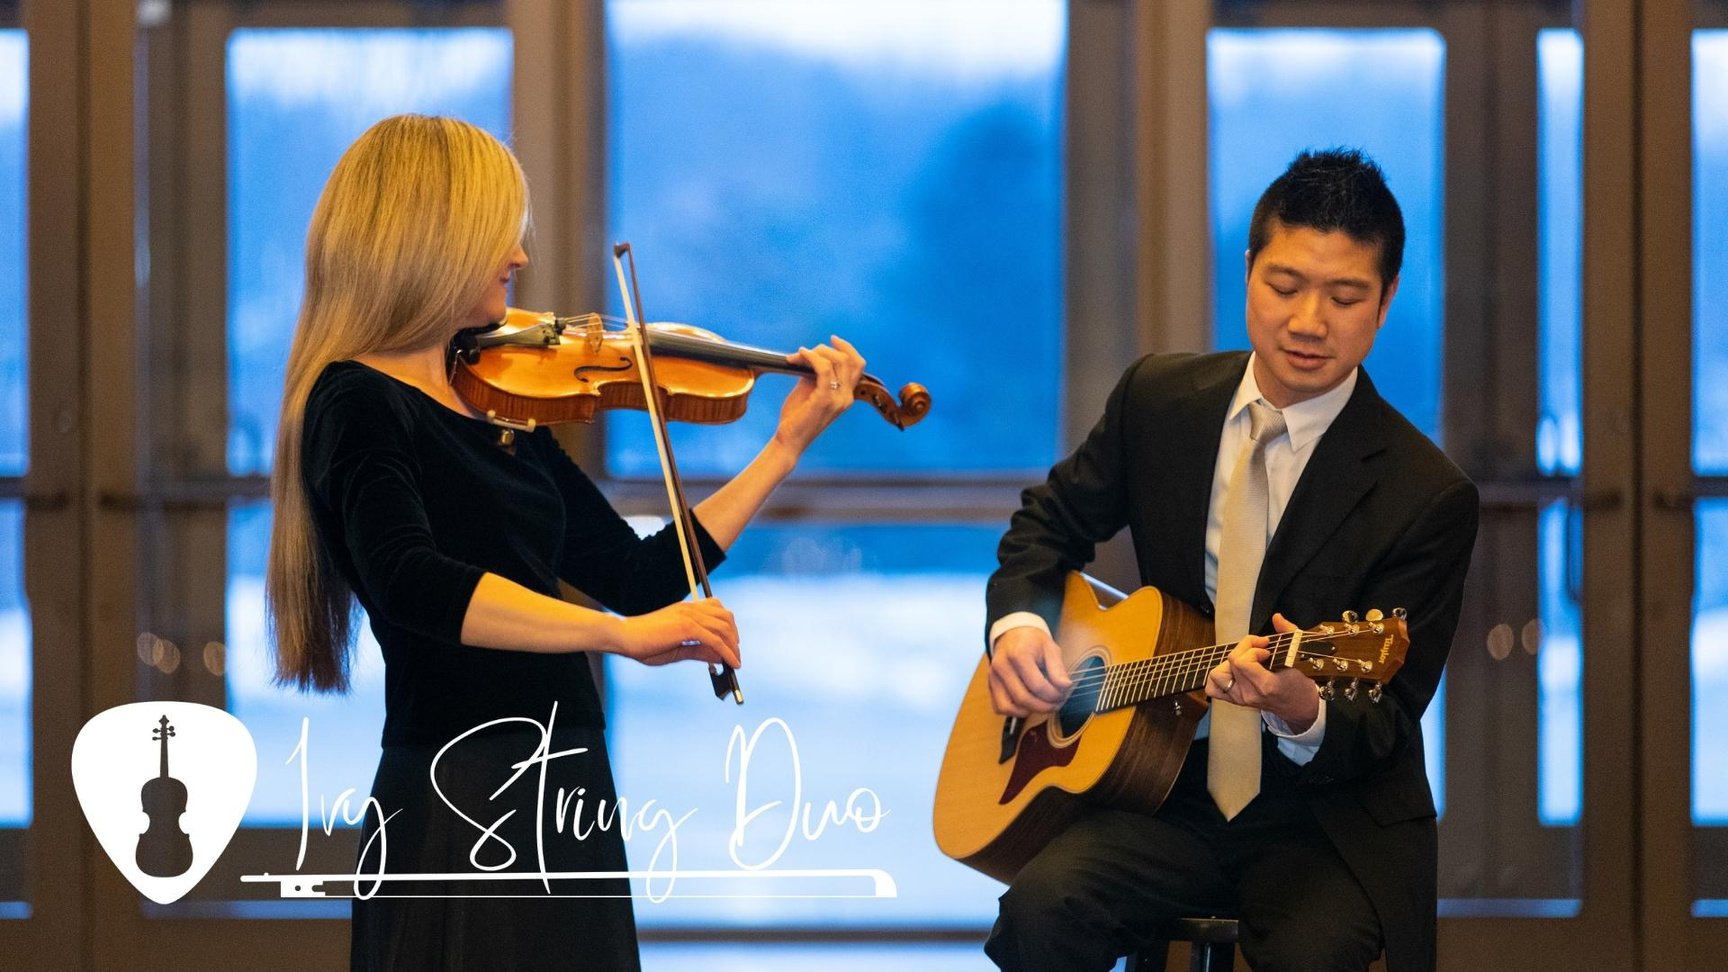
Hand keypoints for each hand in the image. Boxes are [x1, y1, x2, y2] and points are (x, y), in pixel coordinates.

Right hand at [613, 599, 740, 668]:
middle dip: (734, 636)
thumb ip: (698, 651)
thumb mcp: (677, 650)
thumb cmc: (643, 644)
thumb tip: (720, 657)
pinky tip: (732, 663)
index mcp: (686, 609)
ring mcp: (689, 616)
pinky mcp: (687, 627)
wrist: (623, 637)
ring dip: (733, 646)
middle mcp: (690, 609)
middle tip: (735, 654)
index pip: (717, 609)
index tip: (731, 643)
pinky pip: (715, 640)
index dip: (728, 626)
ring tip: (735, 661)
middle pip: (726, 617)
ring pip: (724, 628)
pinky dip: (727, 652)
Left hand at [771, 336, 865, 453]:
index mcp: (846, 395)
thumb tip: (811, 355)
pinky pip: (823, 369)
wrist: (790, 439)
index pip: (858, 365)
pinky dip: (811, 357)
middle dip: (828, 349)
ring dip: (817, 352)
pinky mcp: (825, 400)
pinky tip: (800, 355)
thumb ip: (815, 373)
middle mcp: (847, 397)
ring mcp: (838, 399)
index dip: (847, 348)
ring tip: (799, 355)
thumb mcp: (810, 390)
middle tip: (807, 351)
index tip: (832, 340)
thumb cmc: (797, 417)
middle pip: (851, 360)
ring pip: (838, 361)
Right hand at [988, 626, 1071, 716]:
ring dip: (1030, 711)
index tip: (1063, 694)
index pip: (1037, 685)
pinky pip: (1000, 708)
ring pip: (1009, 707)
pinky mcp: (991, 685)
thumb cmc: (1032, 641)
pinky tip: (1029, 705)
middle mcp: (1002, 666)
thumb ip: (1058, 668)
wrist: (1013, 634)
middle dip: (1045, 706)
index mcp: (1018, 654)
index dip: (1053, 695)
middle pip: (1023, 698)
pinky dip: (1015, 712)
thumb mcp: (1050, 648)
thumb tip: (1065, 687)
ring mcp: (993, 677)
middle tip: (1057, 703)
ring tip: (1044, 705)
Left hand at [1204, 612, 1319, 731]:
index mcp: (1265, 685)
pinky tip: (1233, 671)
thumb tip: (1277, 617)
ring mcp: (1240, 698)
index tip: (1266, 649)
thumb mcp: (1298, 657)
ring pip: (1217, 674)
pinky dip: (1218, 677)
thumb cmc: (1298, 684)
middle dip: (1244, 649)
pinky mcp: (1235, 700)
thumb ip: (1288, 632)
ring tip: (1246, 660)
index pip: (1242, 662)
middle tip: (1259, 650)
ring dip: (1230, 662)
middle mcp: (1249, 693)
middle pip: (1231, 662)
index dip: (1252, 648)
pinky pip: (1213, 688)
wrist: (1299, 707)